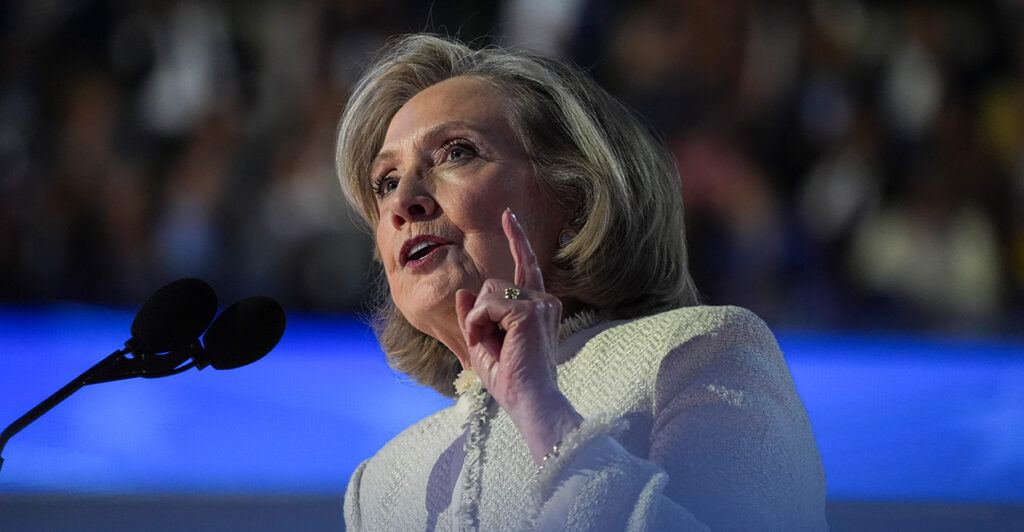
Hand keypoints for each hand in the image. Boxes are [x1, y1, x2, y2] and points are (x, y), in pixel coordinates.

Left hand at [455, 208, 581, 462]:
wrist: (530, 402)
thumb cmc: (512, 381)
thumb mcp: (484, 345)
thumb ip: (474, 317)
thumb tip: (464, 292)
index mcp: (538, 308)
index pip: (525, 266)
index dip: (516, 239)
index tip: (508, 215)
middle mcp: (544, 301)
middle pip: (493, 284)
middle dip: (480, 314)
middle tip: (491, 345)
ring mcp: (539, 304)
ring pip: (489, 292)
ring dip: (479, 321)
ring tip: (493, 347)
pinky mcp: (529, 311)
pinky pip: (487, 304)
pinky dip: (479, 324)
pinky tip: (492, 342)